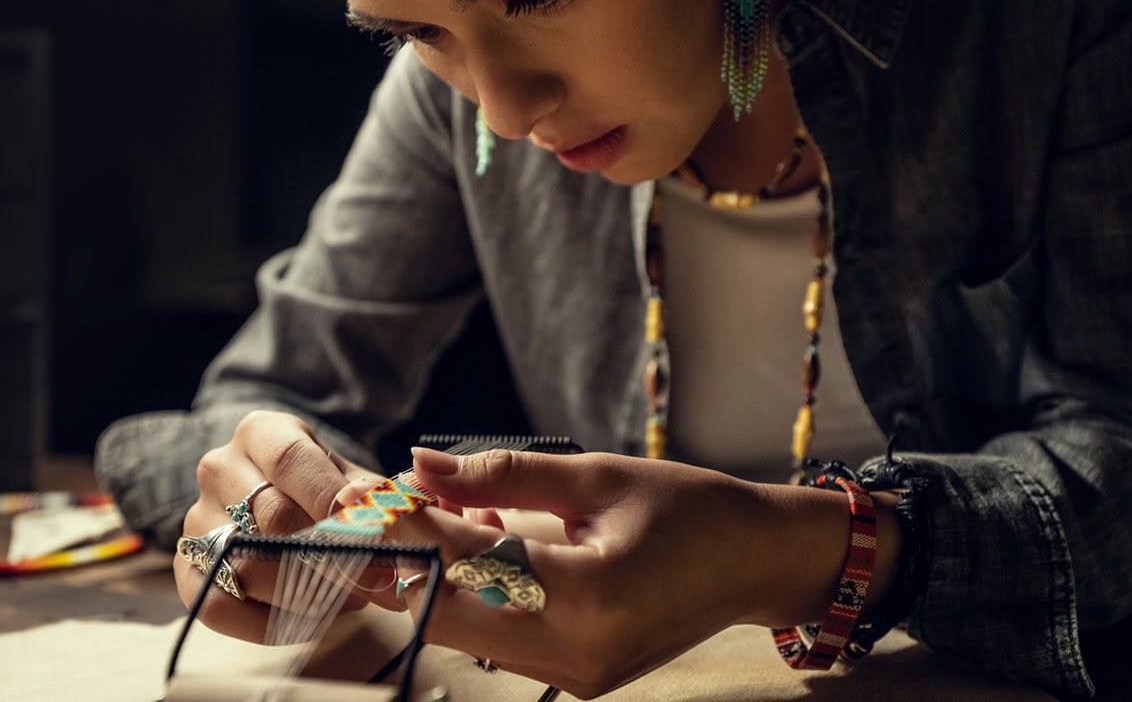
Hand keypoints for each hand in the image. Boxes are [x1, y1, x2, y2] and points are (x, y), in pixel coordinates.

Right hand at [174, 410, 398, 640]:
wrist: (276, 498)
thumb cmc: (321, 486)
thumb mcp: (348, 477)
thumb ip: (371, 498)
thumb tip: (388, 527)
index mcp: (262, 432)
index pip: (292, 460)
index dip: (332, 500)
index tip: (374, 536)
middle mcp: (220, 468)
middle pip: (271, 517)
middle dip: (331, 556)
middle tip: (375, 582)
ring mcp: (196, 518)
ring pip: (246, 565)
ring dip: (306, 593)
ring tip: (349, 598)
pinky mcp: (185, 567)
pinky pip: (216, 606)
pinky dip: (268, 623)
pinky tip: (308, 618)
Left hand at [405, 448, 897, 698]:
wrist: (753, 562)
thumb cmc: (690, 508)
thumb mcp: (600, 476)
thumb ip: (506, 473)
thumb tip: (422, 464)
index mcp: (589, 594)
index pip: (468, 562)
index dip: (410, 527)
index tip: (367, 495)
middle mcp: (576, 652)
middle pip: (449, 615)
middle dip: (406, 562)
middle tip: (376, 511)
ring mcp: (575, 676)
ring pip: (467, 632)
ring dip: (438, 576)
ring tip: (439, 515)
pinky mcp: (576, 679)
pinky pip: (499, 639)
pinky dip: (475, 594)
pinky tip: (483, 543)